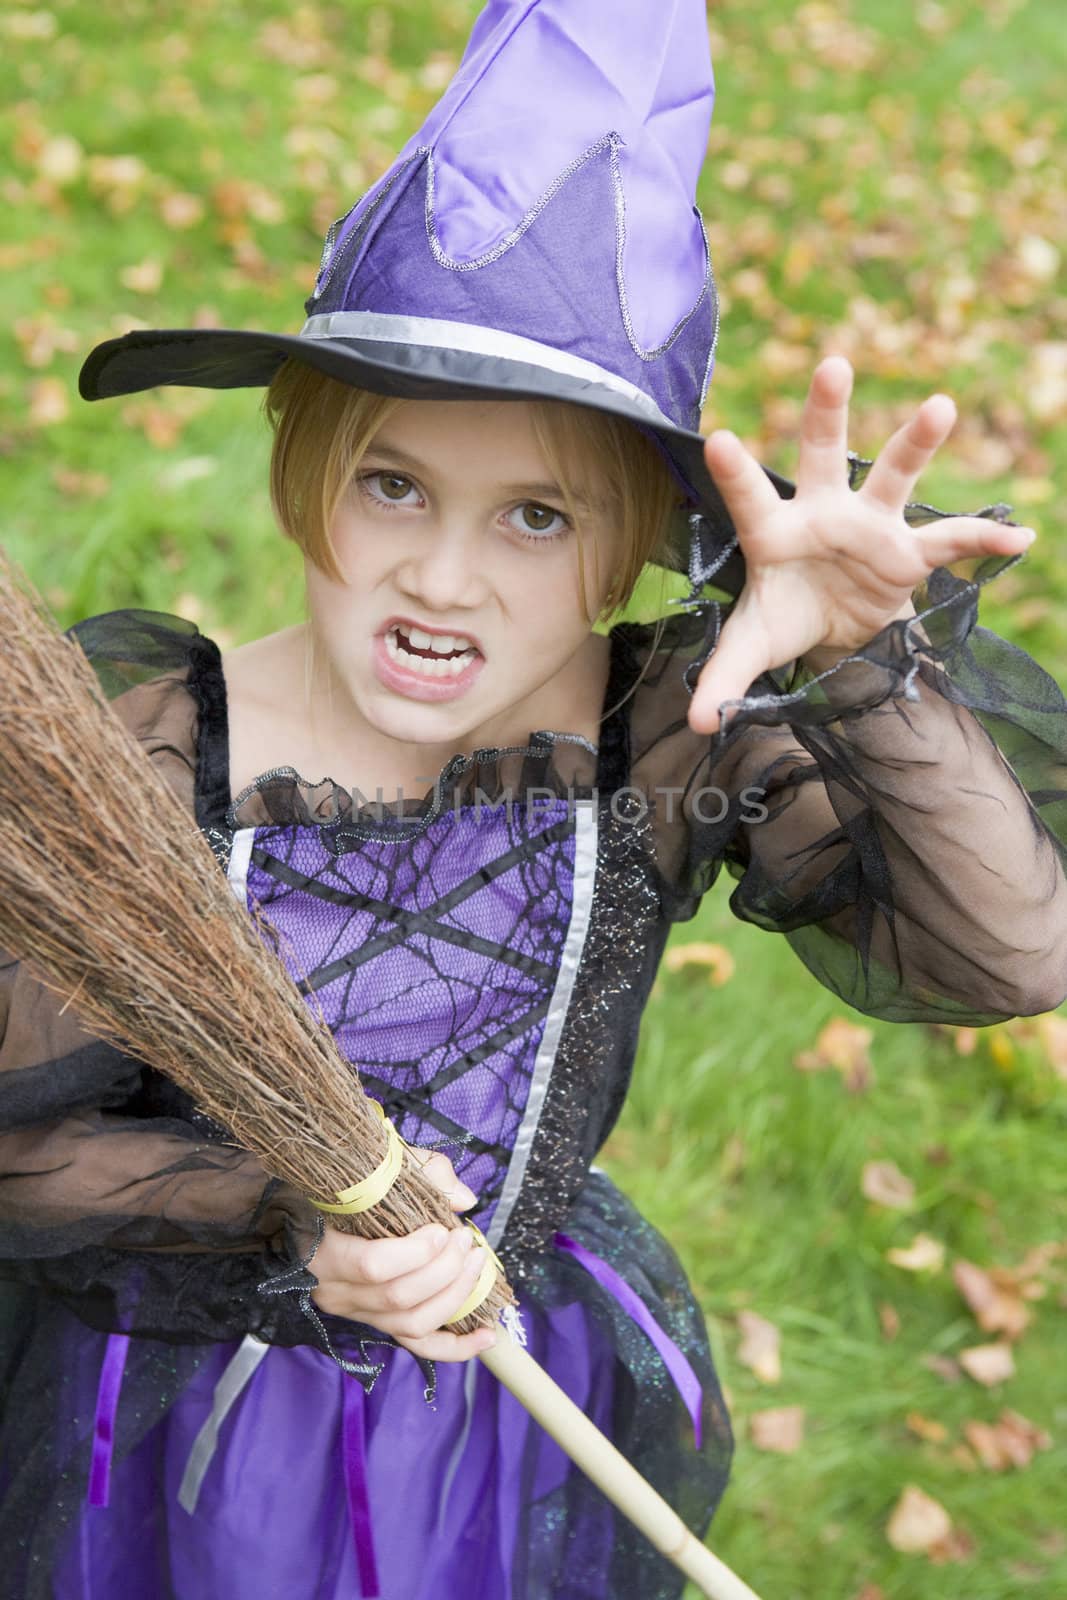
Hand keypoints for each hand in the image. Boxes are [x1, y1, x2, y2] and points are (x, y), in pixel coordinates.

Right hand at [309, 1149, 496, 1361]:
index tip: (443, 1229)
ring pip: (411, 1324)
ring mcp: (359, 1313)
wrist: (312, 1214)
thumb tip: (463, 1199)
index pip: (372, 1266)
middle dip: (446, 1270)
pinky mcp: (379, 1324)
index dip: (416, 1252)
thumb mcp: (376, 1167)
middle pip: (399, 1297)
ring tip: (478, 1266)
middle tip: (466, 1240)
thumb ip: (422, 1173)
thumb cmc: (347, 1187)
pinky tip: (487, 1335)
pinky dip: (456, 1347)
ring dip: (455, 1297)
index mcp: (326, 1251)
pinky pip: (418, 1347)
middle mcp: (337, 1292)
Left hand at [688, 354, 1035, 733]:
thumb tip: (700, 724)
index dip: (735, 472)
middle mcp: (821, 514)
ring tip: (939, 406)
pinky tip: (1021, 538)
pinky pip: (950, 541)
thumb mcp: (752, 650)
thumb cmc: (784, 620)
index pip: (749, 498)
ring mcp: (869, 527)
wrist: (833, 630)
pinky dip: (984, 540)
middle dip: (825, 411)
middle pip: (819, 453)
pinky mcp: (908, 552)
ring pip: (893, 475)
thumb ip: (724, 678)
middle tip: (831, 364)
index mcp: (773, 533)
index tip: (719, 438)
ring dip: (916, 443)